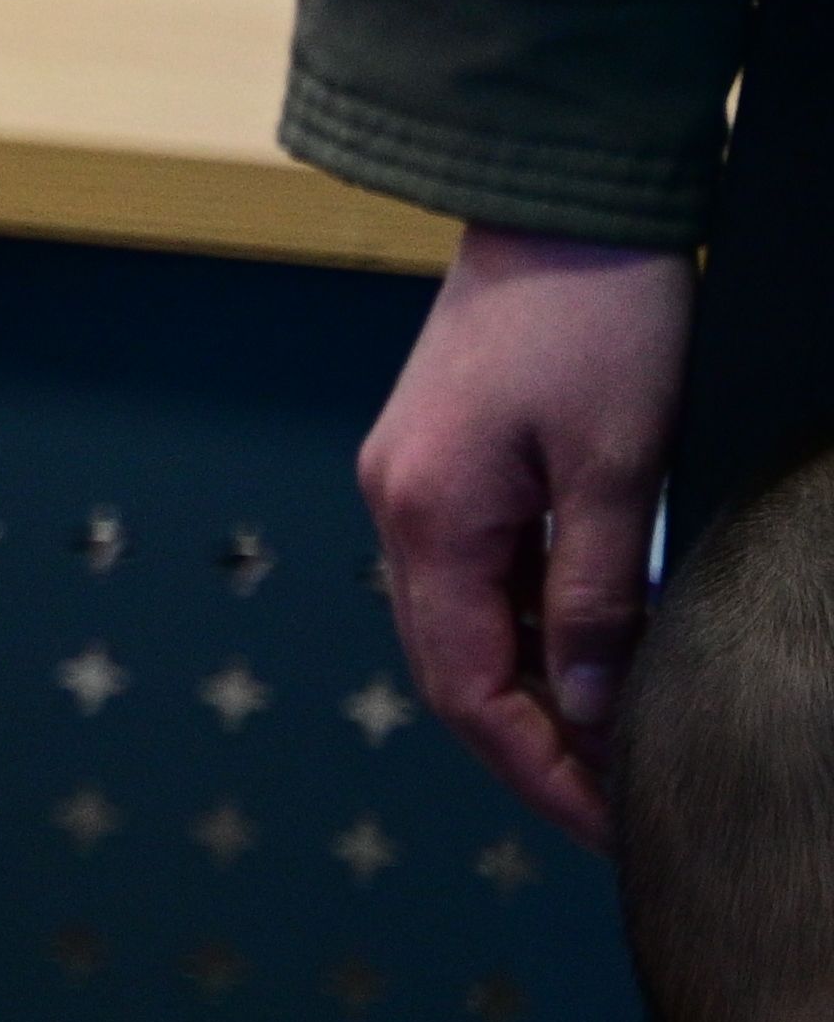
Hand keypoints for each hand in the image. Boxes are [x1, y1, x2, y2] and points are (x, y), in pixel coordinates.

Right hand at [357, 227, 693, 849]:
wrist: (556, 198)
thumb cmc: (599, 316)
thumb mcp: (622, 464)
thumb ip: (600, 592)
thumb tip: (595, 702)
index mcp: (431, 521)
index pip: (470, 692)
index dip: (540, 769)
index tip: (612, 824)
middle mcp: (400, 512)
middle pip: (453, 673)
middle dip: (534, 750)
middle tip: (619, 807)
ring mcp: (412, 485)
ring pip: (464, 629)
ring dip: (532, 694)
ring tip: (614, 743)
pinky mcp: (439, 461)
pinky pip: (474, 577)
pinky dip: (527, 632)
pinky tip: (587, 653)